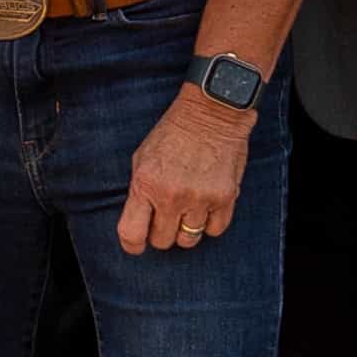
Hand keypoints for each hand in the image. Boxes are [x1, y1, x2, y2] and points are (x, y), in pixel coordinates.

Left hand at [120, 90, 254, 256]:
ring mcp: (199, 198)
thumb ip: (140, 192)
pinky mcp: (225, 197)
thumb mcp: (142, 158)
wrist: (212, 112)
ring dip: (186, 229)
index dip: (133, 245)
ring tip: (188, 209)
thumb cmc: (174, 132)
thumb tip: (140, 222)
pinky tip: (206, 206)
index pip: (132, 234)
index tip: (137, 243)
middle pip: (162, 241)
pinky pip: (215, 230)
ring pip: (188, 239)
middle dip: (162, 232)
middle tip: (166, 215)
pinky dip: (210, 223)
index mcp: (145, 184)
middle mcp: (171, 195)